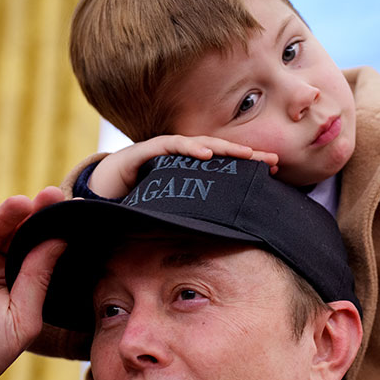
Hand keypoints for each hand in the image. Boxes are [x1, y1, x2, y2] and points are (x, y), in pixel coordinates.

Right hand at [0, 187, 64, 379]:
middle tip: (52, 195)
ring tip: (22, 205)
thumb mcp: (22, 319)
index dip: (53, 228)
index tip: (74, 209)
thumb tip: (60, 241)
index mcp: (16, 279)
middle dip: (33, 213)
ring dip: (4, 215)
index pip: (37, 247)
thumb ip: (38, 279)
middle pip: (16, 232)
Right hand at [89, 135, 278, 197]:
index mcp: (192, 168)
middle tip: (272, 160)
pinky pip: (170, 146)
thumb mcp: (175, 209)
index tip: (275, 170)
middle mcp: (183, 155)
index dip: (249, 165)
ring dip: (225, 148)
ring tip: (246, 154)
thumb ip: (196, 214)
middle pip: (221, 151)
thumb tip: (225, 235)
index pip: (226, 163)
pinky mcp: (147, 150)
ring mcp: (166, 150)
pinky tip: (206, 153)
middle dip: (247, 154)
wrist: (104, 188)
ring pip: (201, 144)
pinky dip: (189, 148)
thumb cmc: (141, 198)